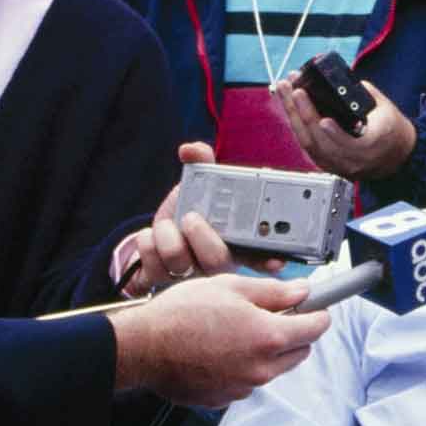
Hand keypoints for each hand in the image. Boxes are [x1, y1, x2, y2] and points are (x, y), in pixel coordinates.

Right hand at [108, 273, 327, 404]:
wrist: (142, 348)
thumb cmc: (180, 314)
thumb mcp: (230, 287)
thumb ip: (273, 292)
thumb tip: (302, 292)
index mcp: (269, 337)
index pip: (316, 328)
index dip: (318, 313)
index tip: (315, 307)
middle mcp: (262, 368)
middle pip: (299, 351)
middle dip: (293, 332)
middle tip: (270, 314)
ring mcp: (244, 387)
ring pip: (273, 368)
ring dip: (266, 351)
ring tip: (235, 331)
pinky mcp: (225, 398)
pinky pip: (247, 380)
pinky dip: (242, 366)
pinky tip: (218, 350)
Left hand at [117, 145, 287, 293]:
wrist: (161, 229)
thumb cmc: (192, 207)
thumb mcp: (201, 183)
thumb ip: (203, 163)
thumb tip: (190, 150)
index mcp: (233, 242)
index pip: (259, 256)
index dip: (269, 261)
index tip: (277, 261)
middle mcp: (214, 260)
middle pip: (218, 262)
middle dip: (203, 239)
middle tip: (192, 218)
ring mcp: (189, 271)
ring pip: (180, 263)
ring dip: (169, 237)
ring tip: (168, 223)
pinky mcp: (162, 275)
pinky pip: (152, 264)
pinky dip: (148, 241)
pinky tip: (154, 233)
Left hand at [274, 79, 416, 181]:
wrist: (399, 157)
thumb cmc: (393, 132)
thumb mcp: (387, 109)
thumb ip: (365, 94)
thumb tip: (343, 82)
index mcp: (374, 146)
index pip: (352, 146)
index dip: (336, 135)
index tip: (324, 120)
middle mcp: (354, 161)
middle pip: (322, 142)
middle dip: (303, 113)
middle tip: (293, 89)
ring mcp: (340, 166)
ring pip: (310, 145)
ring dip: (294, 116)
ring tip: (285, 93)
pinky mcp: (330, 166)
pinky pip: (308, 147)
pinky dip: (297, 126)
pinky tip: (290, 108)